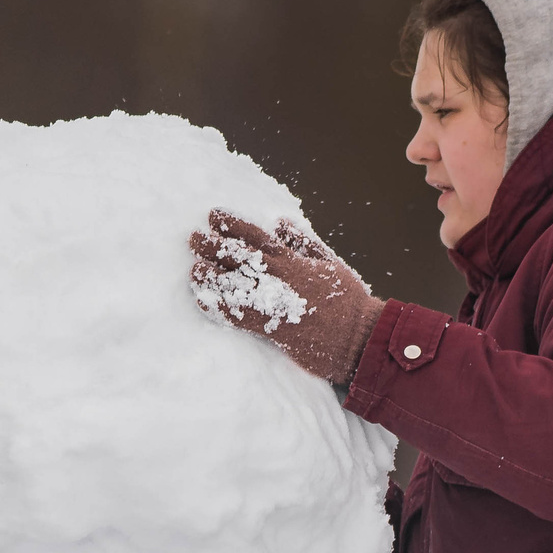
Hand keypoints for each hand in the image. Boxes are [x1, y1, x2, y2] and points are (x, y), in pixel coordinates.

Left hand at [189, 210, 384, 385]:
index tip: (212, 216)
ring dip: (212, 276)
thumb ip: (305, 243)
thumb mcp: (330, 263)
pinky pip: (240, 316)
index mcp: (293, 260)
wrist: (359, 336)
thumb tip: (283, 224)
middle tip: (193, 238)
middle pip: (240, 257)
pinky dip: (220, 308)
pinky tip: (203, 302)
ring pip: (236, 284)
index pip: (256, 236)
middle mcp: (281, 277)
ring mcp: (276, 302)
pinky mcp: (274, 328)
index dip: (232, 224)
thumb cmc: (348, 300)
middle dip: (214, 246)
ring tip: (194, 269)